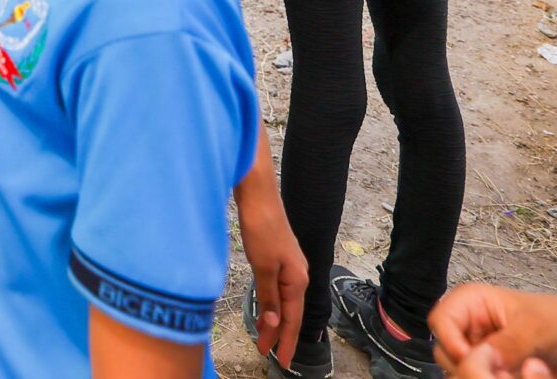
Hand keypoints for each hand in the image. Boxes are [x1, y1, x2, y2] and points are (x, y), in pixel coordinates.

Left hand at [237, 177, 306, 360]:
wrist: (259, 195)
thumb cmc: (262, 228)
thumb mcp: (263, 266)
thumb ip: (269, 296)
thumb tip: (274, 323)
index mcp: (297, 280)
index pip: (292, 319)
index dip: (286, 341)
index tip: (281, 361)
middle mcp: (296, 275)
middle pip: (288, 312)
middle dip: (278, 334)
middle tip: (265, 353)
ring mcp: (288, 266)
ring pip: (281, 301)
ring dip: (273, 319)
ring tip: (262, 337)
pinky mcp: (277, 257)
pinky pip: (276, 289)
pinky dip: (270, 302)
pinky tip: (264, 308)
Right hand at [429, 283, 556, 378]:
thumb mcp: (536, 329)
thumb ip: (504, 346)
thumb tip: (473, 362)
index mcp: (473, 304)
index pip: (440, 322)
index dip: (452, 344)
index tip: (475, 361)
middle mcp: (472, 332)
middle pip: (447, 357)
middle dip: (476, 371)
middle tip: (507, 376)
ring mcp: (484, 357)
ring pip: (464, 376)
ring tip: (525, 376)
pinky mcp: (496, 376)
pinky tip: (531, 378)